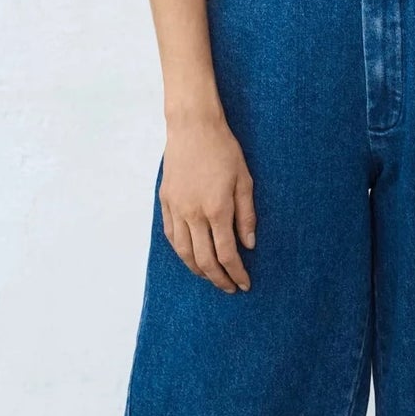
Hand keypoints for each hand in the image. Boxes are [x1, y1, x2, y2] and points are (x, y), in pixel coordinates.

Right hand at [159, 116, 256, 291]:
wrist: (193, 127)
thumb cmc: (223, 150)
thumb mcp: (244, 180)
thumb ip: (246, 215)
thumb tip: (249, 244)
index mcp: (217, 209)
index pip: (227, 254)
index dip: (237, 273)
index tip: (245, 283)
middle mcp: (194, 214)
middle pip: (204, 260)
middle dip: (218, 278)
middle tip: (230, 287)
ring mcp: (177, 209)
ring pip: (184, 252)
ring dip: (198, 270)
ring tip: (211, 277)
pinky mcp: (166, 202)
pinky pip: (171, 236)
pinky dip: (181, 252)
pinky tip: (190, 257)